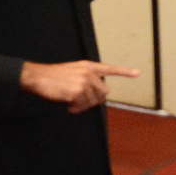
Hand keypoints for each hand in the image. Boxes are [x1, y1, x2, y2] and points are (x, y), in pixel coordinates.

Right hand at [21, 59, 140, 111]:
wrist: (38, 77)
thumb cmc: (53, 77)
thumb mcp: (73, 72)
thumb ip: (87, 79)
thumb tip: (98, 95)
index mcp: (88, 66)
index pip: (109, 69)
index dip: (124, 71)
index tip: (137, 73)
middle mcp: (88, 73)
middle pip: (103, 93)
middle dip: (94, 100)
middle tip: (81, 102)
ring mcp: (83, 82)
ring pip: (93, 101)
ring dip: (83, 106)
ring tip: (72, 103)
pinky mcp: (77, 91)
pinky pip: (83, 106)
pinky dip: (77, 108)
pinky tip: (69, 105)